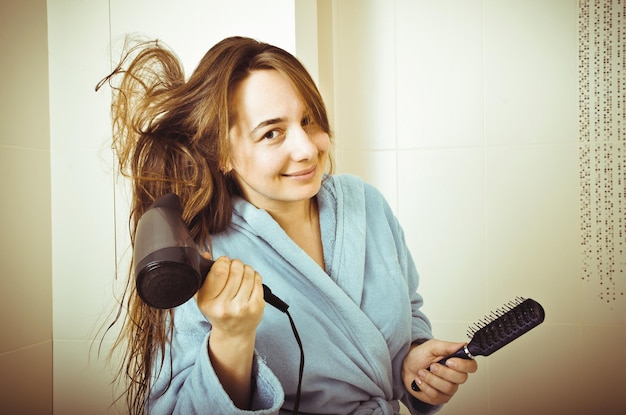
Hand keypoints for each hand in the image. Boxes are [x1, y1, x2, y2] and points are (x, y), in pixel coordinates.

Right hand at [195, 255, 265, 408]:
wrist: (233, 333)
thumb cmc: (217, 311)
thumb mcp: (202, 297)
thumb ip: (202, 276)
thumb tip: (206, 255)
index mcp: (208, 303)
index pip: (219, 272)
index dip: (223, 261)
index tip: (223, 262)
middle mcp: (225, 306)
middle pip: (236, 270)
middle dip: (235, 263)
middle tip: (234, 266)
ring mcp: (243, 307)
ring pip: (248, 273)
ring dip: (245, 268)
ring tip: (241, 272)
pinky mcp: (257, 307)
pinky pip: (258, 280)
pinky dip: (254, 275)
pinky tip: (249, 279)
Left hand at [402, 339, 477, 405]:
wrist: (406, 366)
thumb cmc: (420, 356)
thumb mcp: (432, 346)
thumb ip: (448, 346)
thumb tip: (463, 345)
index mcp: (456, 362)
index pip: (471, 366)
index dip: (463, 365)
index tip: (450, 361)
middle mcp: (455, 376)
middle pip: (460, 378)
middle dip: (443, 372)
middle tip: (432, 366)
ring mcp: (448, 388)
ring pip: (447, 388)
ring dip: (431, 378)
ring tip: (422, 372)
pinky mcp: (439, 397)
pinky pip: (436, 395)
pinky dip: (425, 386)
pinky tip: (420, 380)